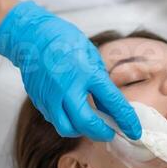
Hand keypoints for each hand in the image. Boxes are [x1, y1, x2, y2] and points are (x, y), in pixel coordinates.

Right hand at [0, 0, 141, 141]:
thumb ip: (101, 83)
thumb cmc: (64, 40)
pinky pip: (54, 119)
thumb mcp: (91, 56)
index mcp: (85, 72)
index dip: (126, 120)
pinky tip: (73, 112)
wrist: (32, 35)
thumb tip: (111, 107)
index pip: (112, 102)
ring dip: (82, 130)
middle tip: (111, 132)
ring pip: (66, 128)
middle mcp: (66, 87)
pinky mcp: (38, 100)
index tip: (134, 130)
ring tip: (91, 123)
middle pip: (86, 123)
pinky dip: (66, 121)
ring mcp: (49, 96)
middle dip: (102, 133)